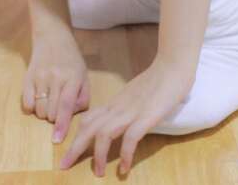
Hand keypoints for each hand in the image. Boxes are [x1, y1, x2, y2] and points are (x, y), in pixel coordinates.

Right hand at [22, 29, 89, 143]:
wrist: (52, 36)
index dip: (61, 125)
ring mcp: (40, 77)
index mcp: (73, 77)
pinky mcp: (28, 77)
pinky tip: (38, 97)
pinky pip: (26, 103)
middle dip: (55, 117)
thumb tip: (70, 116)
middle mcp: (56, 77)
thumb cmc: (71, 59)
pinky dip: (32, 107)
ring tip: (49, 100)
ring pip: (39, 110)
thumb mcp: (84, 75)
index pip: (65, 106)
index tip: (56, 140)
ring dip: (44, 113)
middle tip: (58, 105)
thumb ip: (82, 98)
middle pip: (51, 112)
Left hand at [58, 57, 192, 175]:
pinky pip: (130, 138)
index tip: (69, 151)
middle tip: (64, 165)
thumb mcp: (134, 95)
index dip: (76, 136)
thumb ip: (125, 107)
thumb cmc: (158, 79)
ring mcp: (132, 111)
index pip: (88, 119)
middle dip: (75, 148)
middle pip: (89, 127)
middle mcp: (118, 107)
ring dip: (99, 155)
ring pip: (104, 133)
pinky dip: (125, 154)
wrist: (173, 65)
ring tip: (99, 173)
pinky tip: (124, 168)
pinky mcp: (147, 116)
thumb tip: (120, 121)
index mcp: (115, 103)